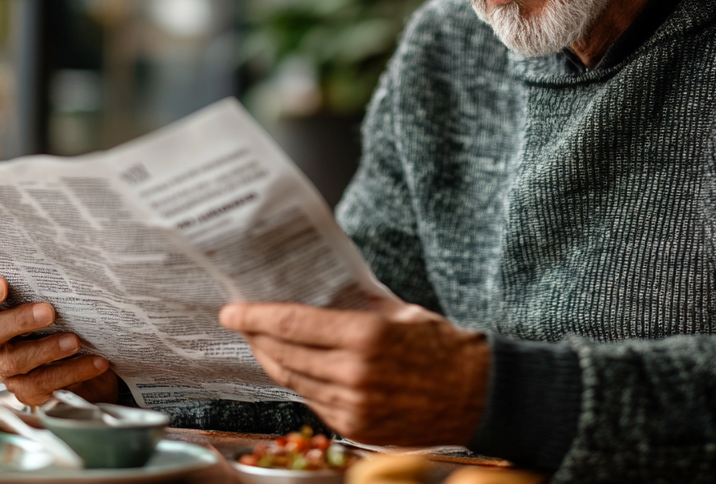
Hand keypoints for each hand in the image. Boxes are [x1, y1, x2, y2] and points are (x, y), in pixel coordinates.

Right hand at [0, 274, 117, 405]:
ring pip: (17, 360)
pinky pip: (44, 382)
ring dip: (48, 349)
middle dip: (18, 320)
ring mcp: (8, 367)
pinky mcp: (27, 390)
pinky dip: (72, 371)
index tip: (1, 285)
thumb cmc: (66, 323)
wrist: (87, 360)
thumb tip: (73, 271)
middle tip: (48, 312)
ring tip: (74, 341)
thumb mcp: (59, 302)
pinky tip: (94, 362)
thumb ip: (52, 289)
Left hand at [218, 297, 488, 445]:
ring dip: (274, 361)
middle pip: (285, 353)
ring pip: (295, 380)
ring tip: (264, 345)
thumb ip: (363, 303)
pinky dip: (301, 384)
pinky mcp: (358, 427)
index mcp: (365, 336)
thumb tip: (328, 289)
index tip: (232, 310)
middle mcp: (354, 373)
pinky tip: (296, 370)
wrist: (482, 396)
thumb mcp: (404, 313)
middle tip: (242, 323)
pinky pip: (315, 402)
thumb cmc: (448, 348)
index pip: (292, 323)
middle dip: (258, 337)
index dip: (255, 316)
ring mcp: (354, 405)